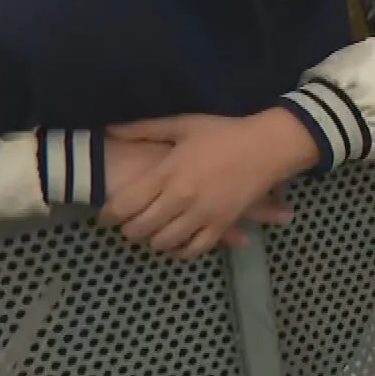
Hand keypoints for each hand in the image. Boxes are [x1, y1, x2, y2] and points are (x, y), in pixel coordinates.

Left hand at [101, 109, 316, 257]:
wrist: (268, 145)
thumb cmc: (225, 132)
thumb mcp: (184, 124)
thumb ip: (145, 128)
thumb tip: (110, 129)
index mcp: (168, 172)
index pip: (126, 204)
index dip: (109, 215)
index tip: (106, 215)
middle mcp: (181, 197)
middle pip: (140, 228)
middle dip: (129, 230)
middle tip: (129, 224)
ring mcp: (203, 214)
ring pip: (164, 242)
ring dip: (153, 240)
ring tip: (153, 232)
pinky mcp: (222, 224)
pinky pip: (194, 249)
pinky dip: (180, 251)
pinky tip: (177, 243)